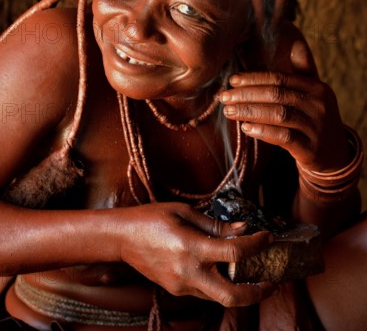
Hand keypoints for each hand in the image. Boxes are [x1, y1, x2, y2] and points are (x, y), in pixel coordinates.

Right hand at [113, 202, 274, 305]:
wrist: (122, 237)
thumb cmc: (152, 218)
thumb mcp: (185, 212)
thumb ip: (215, 225)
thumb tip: (243, 228)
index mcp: (191, 247)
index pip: (234, 251)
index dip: (256, 244)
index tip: (267, 237)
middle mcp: (188, 272)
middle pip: (232, 296)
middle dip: (258, 293)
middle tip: (272, 281)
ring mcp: (181, 285)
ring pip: (220, 298)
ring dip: (241, 291)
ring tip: (255, 276)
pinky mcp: (176, 290)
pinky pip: (205, 293)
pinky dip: (221, 285)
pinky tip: (226, 271)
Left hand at [220, 40, 349, 172]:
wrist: (335, 156)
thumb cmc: (314, 120)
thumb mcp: (312, 96)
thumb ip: (301, 73)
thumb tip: (293, 43)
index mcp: (317, 88)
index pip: (280, 78)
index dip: (254, 78)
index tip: (232, 80)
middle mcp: (319, 105)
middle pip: (276, 94)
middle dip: (246, 95)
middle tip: (224, 97)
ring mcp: (316, 127)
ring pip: (278, 114)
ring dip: (249, 112)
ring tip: (229, 111)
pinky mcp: (311, 148)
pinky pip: (283, 137)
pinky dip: (262, 131)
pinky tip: (246, 128)